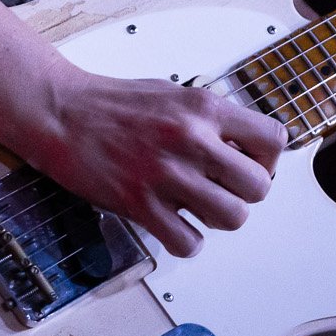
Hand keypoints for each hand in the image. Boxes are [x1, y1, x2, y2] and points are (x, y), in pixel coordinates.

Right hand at [25, 68, 287, 257]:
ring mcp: (167, 175)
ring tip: (202, 206)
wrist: (63, 113)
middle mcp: (191, 140)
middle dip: (246, 192)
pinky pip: (189, 242)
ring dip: (220, 217)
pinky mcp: (141, 204)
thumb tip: (243, 147)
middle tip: (226, 188)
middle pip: (259, 186)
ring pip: (232, 218)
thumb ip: (211, 120)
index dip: (267, 158)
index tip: (251, 163)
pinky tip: (175, 223)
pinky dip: (187, 240)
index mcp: (204, 108)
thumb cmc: (114, 104)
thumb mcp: (175, 93)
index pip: (272, 139)